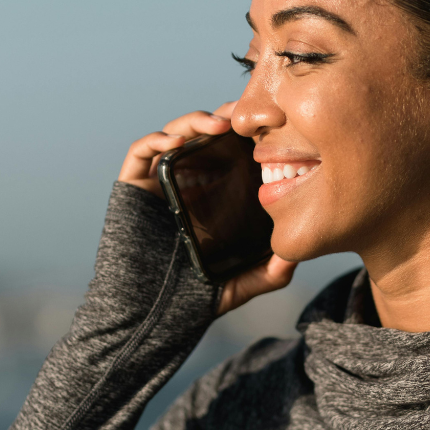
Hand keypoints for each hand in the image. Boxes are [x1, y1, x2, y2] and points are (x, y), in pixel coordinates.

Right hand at [117, 102, 296, 313]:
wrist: (151, 315)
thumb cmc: (194, 299)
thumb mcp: (242, 282)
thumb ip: (271, 272)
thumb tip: (297, 255)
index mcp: (213, 194)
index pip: (231, 151)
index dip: (247, 133)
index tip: (272, 126)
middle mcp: (186, 181)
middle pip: (205, 135)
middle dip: (226, 118)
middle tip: (248, 114)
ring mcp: (158, 181)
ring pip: (175, 134)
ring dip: (196, 122)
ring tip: (220, 125)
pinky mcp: (132, 186)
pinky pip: (141, 151)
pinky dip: (157, 139)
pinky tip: (177, 143)